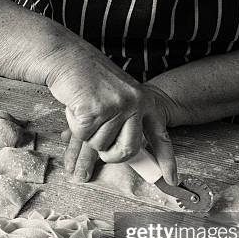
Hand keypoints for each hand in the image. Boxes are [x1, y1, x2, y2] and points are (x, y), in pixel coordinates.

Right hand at [46, 43, 177, 183]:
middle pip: (127, 150)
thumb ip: (124, 122)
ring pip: (101, 145)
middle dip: (110, 156)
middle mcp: (135, 103)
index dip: (167, 160)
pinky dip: (75, 125)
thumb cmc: (88, 80)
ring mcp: (116, 106)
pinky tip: (76, 106)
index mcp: (145, 101)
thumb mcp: (116, 97)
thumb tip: (122, 154)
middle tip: (100, 150)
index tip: (171, 180)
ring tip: (85, 110)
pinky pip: (83, 136)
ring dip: (87, 134)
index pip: (160, 136)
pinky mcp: (95, 110)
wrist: (67, 57)